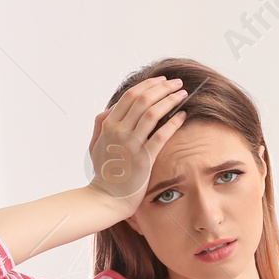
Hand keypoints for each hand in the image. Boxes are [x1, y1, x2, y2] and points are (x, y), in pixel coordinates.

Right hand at [87, 74, 190, 217]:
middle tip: (177, 83)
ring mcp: (131, 145)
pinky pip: (160, 135)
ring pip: (152, 113)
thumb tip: (112, 107)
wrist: (107, 198)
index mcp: (108, 124)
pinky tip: (183, 115)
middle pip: (143, 100)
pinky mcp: (143, 159)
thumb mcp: (96, 144)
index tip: (162, 80)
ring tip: (182, 94)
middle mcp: (118, 131)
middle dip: (162, 88)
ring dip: (170, 100)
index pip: (130, 95)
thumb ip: (101, 123)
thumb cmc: (104, 171)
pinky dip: (173, 123)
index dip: (148, 85)